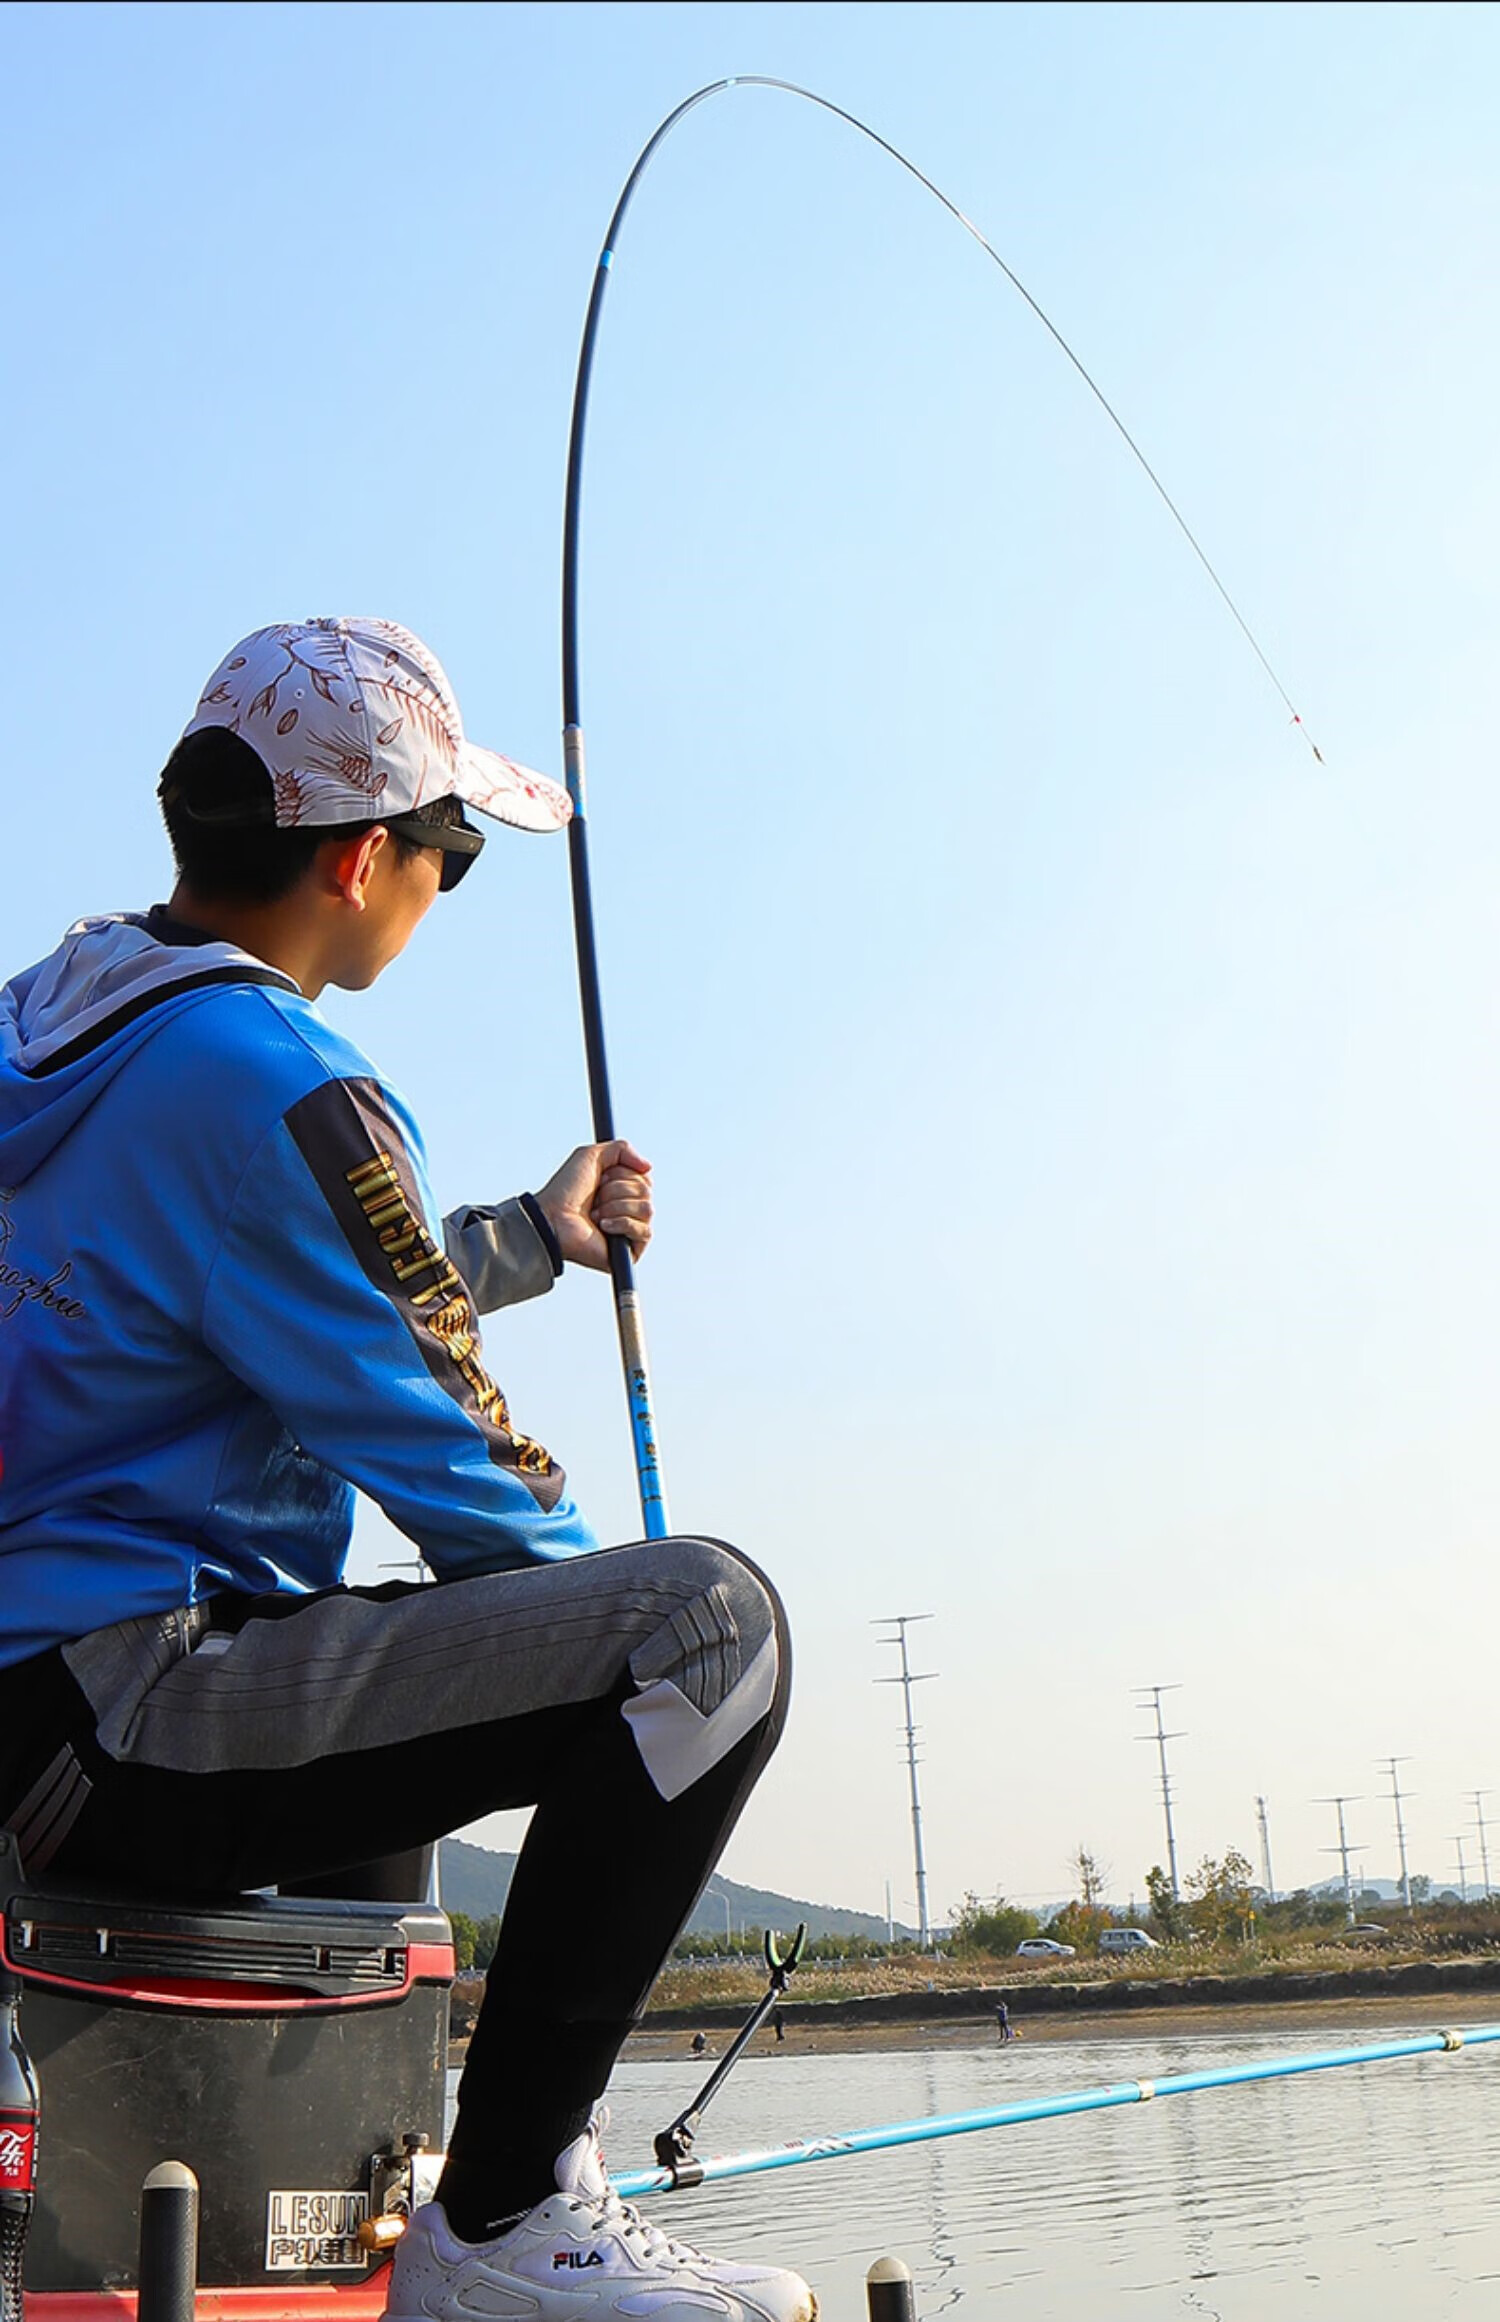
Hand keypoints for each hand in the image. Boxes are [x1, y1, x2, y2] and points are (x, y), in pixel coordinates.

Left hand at [535, 1140, 652, 1271]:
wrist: (553, 1217)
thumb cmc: (566, 1190)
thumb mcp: (591, 1155)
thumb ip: (621, 1149)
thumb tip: (648, 1166)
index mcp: (622, 1189)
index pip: (645, 1177)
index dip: (622, 1174)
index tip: (600, 1178)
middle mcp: (628, 1209)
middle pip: (646, 1191)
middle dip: (616, 1190)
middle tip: (595, 1198)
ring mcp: (630, 1230)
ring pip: (647, 1209)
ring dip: (616, 1207)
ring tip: (595, 1214)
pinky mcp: (630, 1251)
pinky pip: (644, 1231)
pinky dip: (621, 1224)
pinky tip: (602, 1227)